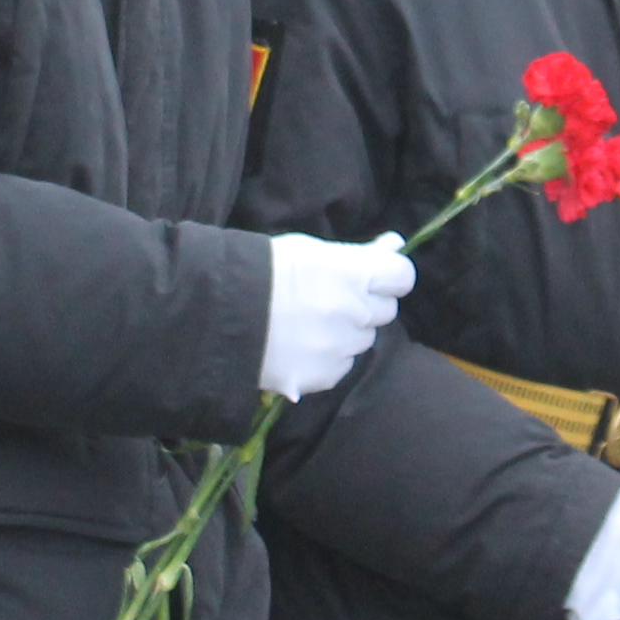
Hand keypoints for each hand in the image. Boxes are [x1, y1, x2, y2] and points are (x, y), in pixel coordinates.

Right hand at [261, 233, 411, 400]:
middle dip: (366, 304)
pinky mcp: (325, 377)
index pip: (402, 275)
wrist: (217, 314)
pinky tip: (299, 346)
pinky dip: (328, 358)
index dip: (389, 275)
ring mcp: (341, 348)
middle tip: (330, 298)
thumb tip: (394, 243)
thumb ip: (357, 253)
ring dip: (348, 332)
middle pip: (385, 310)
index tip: (373, 277)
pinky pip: (342, 365)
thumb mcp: (308, 249)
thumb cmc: (261, 270)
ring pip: (363, 340)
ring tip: (308, 324)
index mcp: (353, 273)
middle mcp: (355, 312)